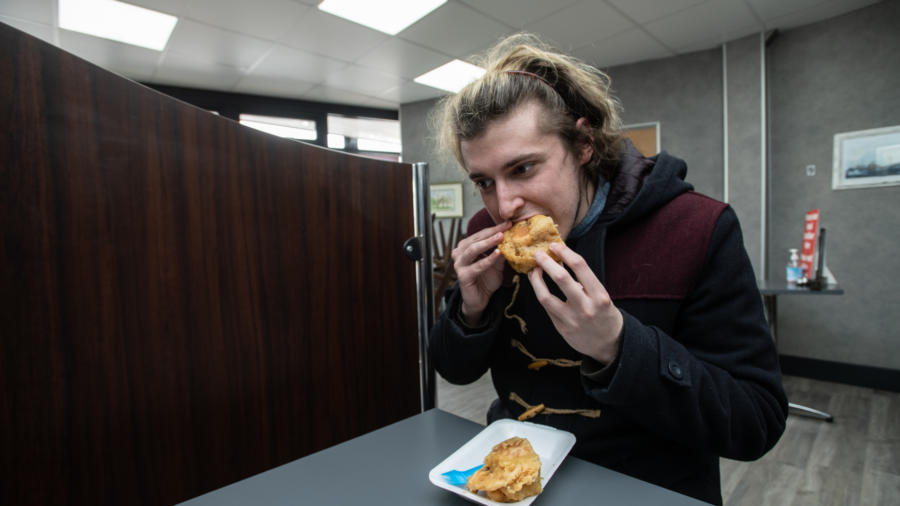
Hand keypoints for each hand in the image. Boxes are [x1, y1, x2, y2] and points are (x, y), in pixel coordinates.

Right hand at [451, 221, 510, 325]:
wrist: (480, 300)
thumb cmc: (486, 280)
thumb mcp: (497, 264)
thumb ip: (501, 252)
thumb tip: (512, 238)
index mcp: (466, 247)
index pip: (481, 234)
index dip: (494, 228)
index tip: (509, 223)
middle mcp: (459, 253)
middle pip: (476, 239)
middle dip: (492, 232)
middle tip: (505, 227)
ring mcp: (459, 264)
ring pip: (473, 250)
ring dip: (487, 243)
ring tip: (500, 237)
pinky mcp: (462, 276)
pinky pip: (477, 266)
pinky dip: (488, 260)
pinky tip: (497, 254)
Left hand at [528, 243, 622, 362]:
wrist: (610, 344)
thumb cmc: (604, 314)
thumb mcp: (602, 297)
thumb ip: (584, 282)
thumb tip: (559, 261)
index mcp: (599, 295)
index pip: (580, 266)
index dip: (565, 252)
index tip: (554, 245)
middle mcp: (586, 307)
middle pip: (561, 278)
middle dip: (546, 262)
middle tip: (538, 253)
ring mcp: (572, 320)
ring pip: (546, 297)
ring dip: (536, 280)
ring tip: (533, 270)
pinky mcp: (561, 328)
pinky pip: (547, 308)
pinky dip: (541, 294)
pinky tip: (538, 286)